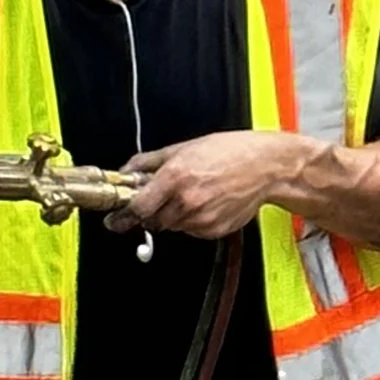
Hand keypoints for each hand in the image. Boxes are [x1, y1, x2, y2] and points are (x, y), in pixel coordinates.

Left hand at [115, 130, 305, 240]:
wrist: (266, 167)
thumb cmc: (230, 152)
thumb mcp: (183, 148)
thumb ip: (149, 162)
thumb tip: (127, 171)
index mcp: (175, 178)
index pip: (137, 208)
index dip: (122, 217)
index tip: (114, 221)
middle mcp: (186, 201)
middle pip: (152, 221)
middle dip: (151, 212)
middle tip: (162, 197)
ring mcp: (201, 219)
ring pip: (172, 226)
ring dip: (172, 215)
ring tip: (192, 193)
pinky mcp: (213, 230)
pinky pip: (191, 231)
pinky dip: (192, 220)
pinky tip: (206, 202)